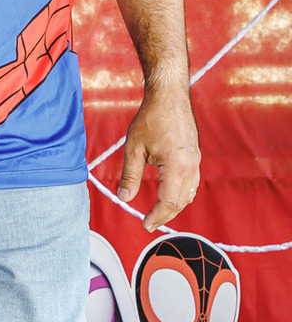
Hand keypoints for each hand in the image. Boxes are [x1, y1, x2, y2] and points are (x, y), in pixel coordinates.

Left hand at [117, 84, 199, 230]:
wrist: (169, 96)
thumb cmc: (150, 119)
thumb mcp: (133, 149)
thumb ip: (130, 176)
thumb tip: (124, 199)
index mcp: (177, 165)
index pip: (169, 201)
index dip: (156, 216)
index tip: (144, 224)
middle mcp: (191, 165)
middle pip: (181, 202)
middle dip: (164, 215)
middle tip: (148, 224)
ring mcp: (196, 160)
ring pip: (189, 194)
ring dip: (174, 207)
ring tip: (157, 214)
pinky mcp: (196, 156)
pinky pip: (192, 183)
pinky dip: (181, 194)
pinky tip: (168, 196)